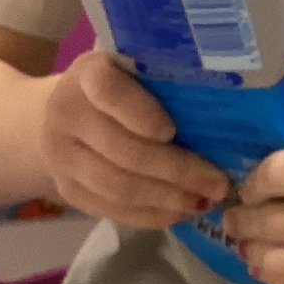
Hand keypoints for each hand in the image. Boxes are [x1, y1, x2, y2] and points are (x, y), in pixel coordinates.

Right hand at [37, 51, 227, 229]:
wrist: (56, 112)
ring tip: (203, 202)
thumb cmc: (118, 85)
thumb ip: (164, 78)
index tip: (172, 131)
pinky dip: (149, 216)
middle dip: (177, 171)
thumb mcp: (134, 67)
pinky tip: (178, 213)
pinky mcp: (67, 190)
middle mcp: (65, 113)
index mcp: (87, 73)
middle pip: (124, 151)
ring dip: (167, 199)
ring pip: (118, 187)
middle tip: (218, 184)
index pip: (108, 91)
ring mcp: (60, 156)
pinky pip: (110, 210)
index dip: (140, 113)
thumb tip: (227, 102)